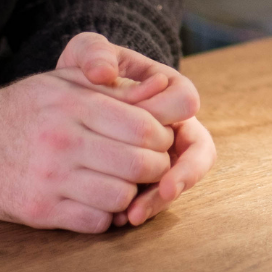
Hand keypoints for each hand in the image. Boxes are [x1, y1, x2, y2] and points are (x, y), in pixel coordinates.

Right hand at [0, 66, 172, 232]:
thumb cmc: (28, 107)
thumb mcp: (67, 81)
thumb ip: (114, 85)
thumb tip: (163, 88)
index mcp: (75, 105)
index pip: (144, 127)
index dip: (161, 135)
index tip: (159, 139)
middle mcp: (63, 141)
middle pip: (138, 164)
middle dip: (155, 167)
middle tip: (150, 164)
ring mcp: (50, 179)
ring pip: (120, 197)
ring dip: (131, 193)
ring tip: (125, 181)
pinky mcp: (39, 210)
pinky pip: (95, 222)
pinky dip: (106, 215)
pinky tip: (100, 200)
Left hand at [58, 33, 215, 225]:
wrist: (73, 97)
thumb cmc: (88, 71)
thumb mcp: (88, 53)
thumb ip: (95, 54)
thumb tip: (102, 72)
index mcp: (170, 88)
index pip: (185, 101)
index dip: (167, 115)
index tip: (142, 125)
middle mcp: (175, 124)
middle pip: (197, 151)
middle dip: (183, 174)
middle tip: (165, 191)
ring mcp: (165, 154)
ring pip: (178, 180)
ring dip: (159, 200)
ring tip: (132, 215)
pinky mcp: (148, 178)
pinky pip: (155, 196)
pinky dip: (141, 207)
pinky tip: (117, 218)